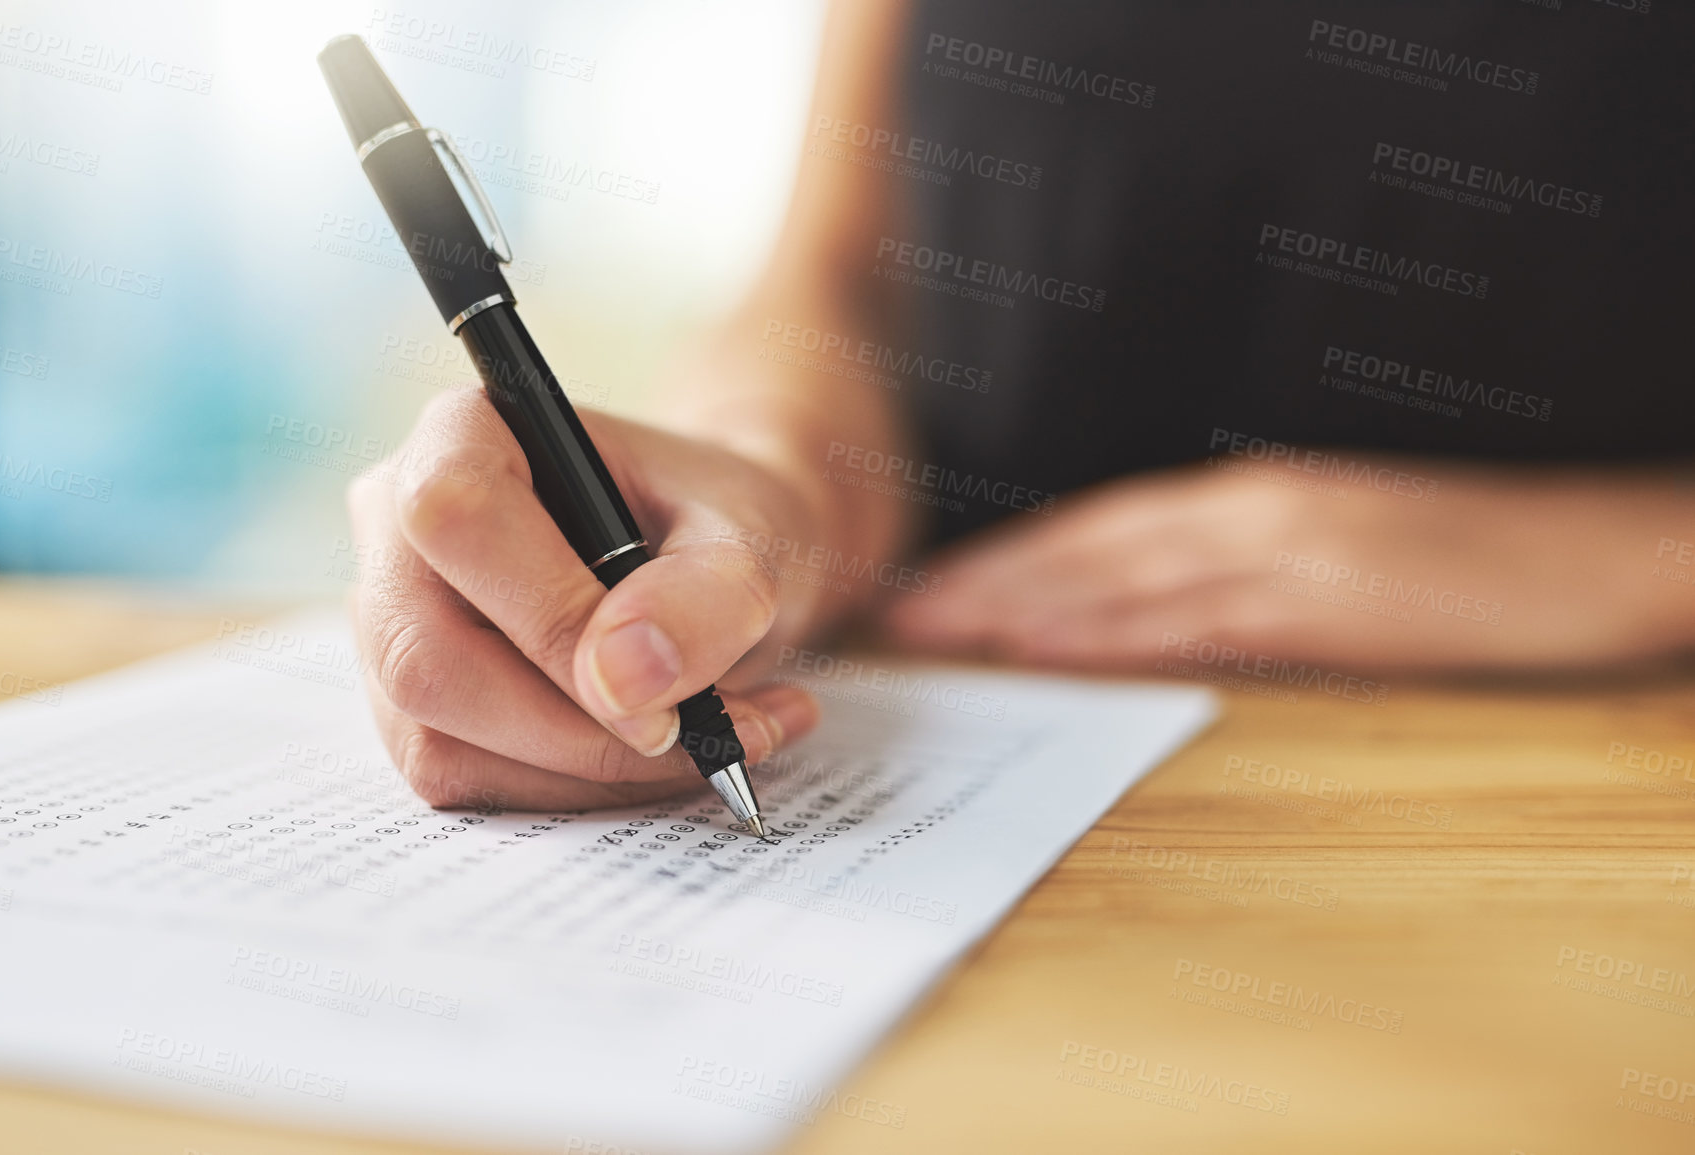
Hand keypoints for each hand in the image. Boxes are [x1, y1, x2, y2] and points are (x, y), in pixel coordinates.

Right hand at [346, 389, 822, 811]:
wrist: (715, 560)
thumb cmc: (720, 524)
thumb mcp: (754, 537)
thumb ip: (709, 594)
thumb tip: (621, 680)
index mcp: (464, 432)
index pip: (458, 519)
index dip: (551, 622)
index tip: (662, 698)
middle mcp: (396, 523)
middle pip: (427, 660)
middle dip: (577, 733)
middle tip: (704, 741)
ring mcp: (388, 620)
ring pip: (438, 742)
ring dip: (589, 772)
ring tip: (714, 741)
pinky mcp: (408, 703)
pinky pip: (462, 779)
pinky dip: (574, 791)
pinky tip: (664, 759)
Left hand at [882, 460, 1694, 672]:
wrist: (1597, 550)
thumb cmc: (1469, 559)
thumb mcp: (1337, 558)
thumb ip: (1240, 582)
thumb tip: (1145, 622)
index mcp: (1251, 498)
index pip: (1100, 527)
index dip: (1010, 555)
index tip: (936, 584)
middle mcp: (1251, 511)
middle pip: (1087, 544)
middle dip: (985, 577)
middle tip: (895, 607)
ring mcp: (1288, 549)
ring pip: (1123, 574)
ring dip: (1022, 599)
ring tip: (935, 626)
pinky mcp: (1330, 598)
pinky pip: (1197, 617)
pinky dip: (1114, 628)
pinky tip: (1050, 643)